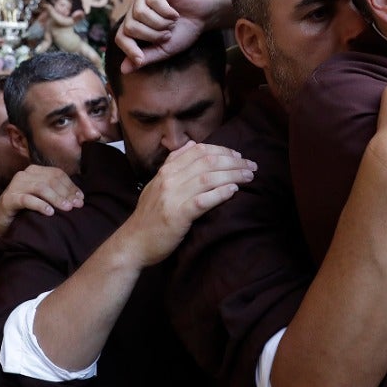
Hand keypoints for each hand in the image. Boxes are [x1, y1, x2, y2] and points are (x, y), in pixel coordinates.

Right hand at [0, 166, 83, 236]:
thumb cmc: (24, 210)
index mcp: (34, 171)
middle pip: (51, 180)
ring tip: (67, 208)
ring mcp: (15, 186)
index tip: (81, 199)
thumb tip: (79, 198)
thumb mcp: (41, 198)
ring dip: (56, 198)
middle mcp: (24, 175)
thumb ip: (56, 193)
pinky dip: (40, 205)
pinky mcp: (9, 199)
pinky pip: (27, 199)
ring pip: (41, 188)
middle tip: (76, 205)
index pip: (57, 174)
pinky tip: (50, 212)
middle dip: (66, 192)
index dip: (71, 186)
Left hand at [115, 0, 232, 69]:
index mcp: (135, 23)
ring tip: (172, 22)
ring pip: (140, 13)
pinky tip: (174, 12)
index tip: (140, 58)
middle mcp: (136, 7)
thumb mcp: (164, 49)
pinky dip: (166, 11)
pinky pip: (152, 0)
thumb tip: (124, 70)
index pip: (120, 36)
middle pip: (130, 26)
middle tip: (168, 33)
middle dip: (152, 35)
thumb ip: (146, 57)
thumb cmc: (185, 30)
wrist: (205, 14)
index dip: (128, 49)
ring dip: (161, 23)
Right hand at [121, 142, 253, 266]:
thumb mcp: (157, 184)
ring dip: (233, 175)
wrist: (133, 243)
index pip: (199, 150)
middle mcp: (169, 179)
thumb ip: (173, 164)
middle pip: (208, 161)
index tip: (238, 155)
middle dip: (234, 161)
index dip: (222, 150)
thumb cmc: (149, 215)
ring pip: (208, 178)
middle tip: (252, 166)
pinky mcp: (177, 216)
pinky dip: (220, 193)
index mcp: (166, 170)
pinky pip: (203, 201)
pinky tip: (233, 190)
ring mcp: (173, 197)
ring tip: (249, 177)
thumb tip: (191, 144)